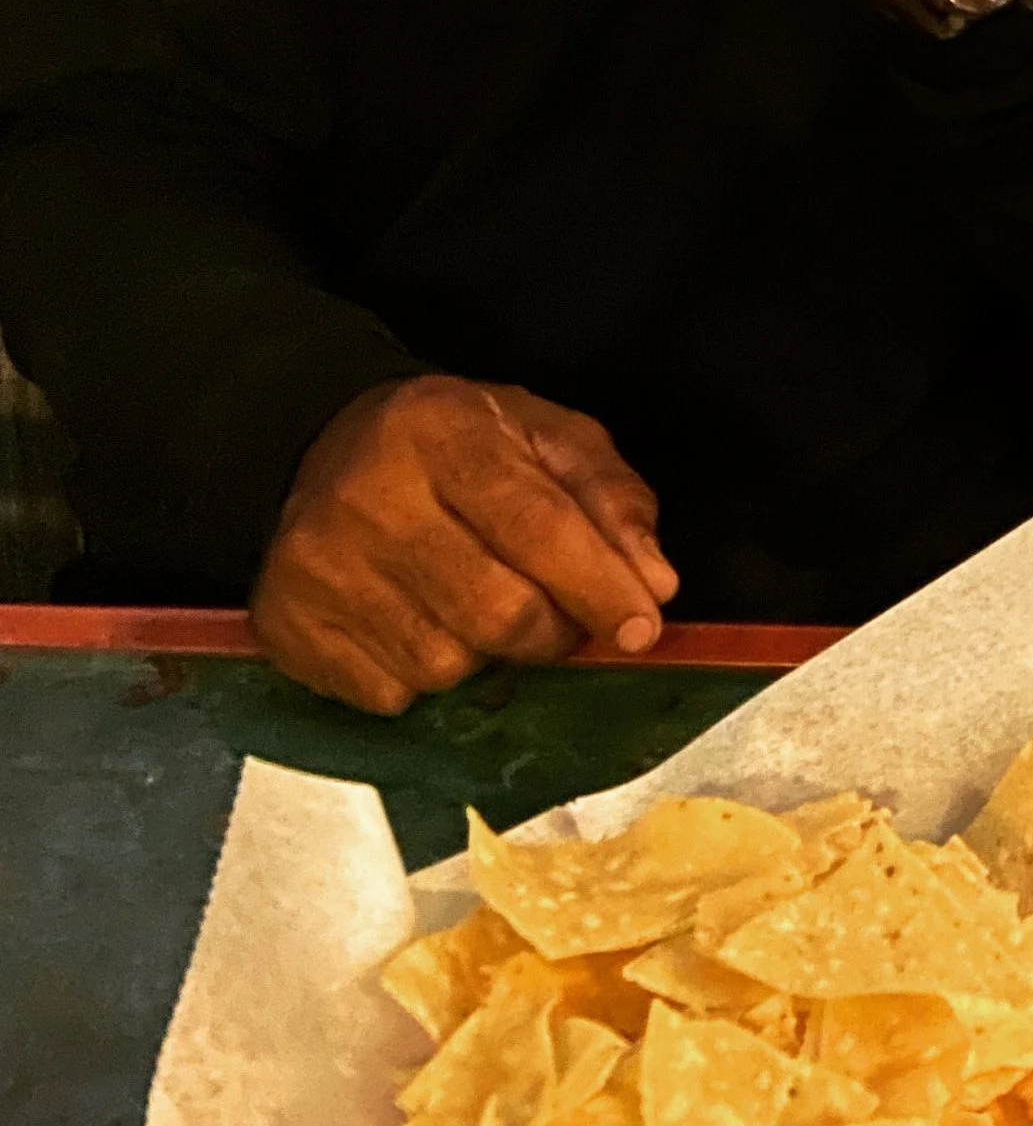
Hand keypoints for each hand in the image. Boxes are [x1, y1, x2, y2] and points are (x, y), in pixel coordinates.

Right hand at [250, 376, 678, 715]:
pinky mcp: (286, 625)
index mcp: (440, 431)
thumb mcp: (543, 436)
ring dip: (486, 655)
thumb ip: (609, 498)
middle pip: (495, 610)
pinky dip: (422, 676)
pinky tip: (418, 622)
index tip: (641, 626)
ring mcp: (317, 566)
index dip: (598, 584)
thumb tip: (653, 582)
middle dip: (552, 631)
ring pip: (444, 664)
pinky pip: (389, 694)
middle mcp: (367, 496)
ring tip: (476, 603)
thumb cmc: (453, 446)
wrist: (319, 447)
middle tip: (562, 620)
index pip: (535, 525)